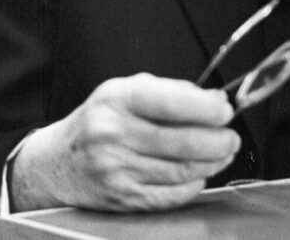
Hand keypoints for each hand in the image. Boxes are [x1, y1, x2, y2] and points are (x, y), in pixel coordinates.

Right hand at [10, 73, 240, 211]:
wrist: (57, 163)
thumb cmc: (100, 120)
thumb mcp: (126, 91)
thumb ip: (171, 92)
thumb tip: (214, 102)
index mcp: (118, 99)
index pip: (170, 103)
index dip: (205, 108)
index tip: (226, 110)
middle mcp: (114, 134)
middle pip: (181, 142)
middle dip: (217, 140)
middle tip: (232, 136)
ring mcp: (117, 170)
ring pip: (180, 171)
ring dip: (212, 162)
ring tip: (224, 152)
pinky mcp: (123, 199)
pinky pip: (169, 195)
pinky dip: (192, 185)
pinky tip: (201, 173)